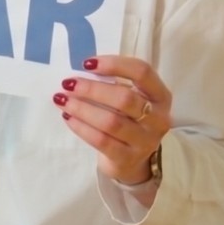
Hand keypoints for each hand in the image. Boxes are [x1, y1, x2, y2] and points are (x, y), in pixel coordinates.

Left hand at [52, 55, 171, 185]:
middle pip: (125, 98)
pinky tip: (68, 118)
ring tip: (62, 100)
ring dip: (82, 108)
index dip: (114, 64)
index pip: (143, 72)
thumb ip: (115, 84)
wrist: (133, 161)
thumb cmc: (128, 121)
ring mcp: (145, 141)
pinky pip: (101, 141)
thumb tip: (80, 73)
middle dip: (92, 89)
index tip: (87, 63)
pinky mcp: (128, 158)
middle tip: (68, 84)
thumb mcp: (131, 100)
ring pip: (111, 121)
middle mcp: (159, 118)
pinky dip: (82, 127)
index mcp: (160, 96)